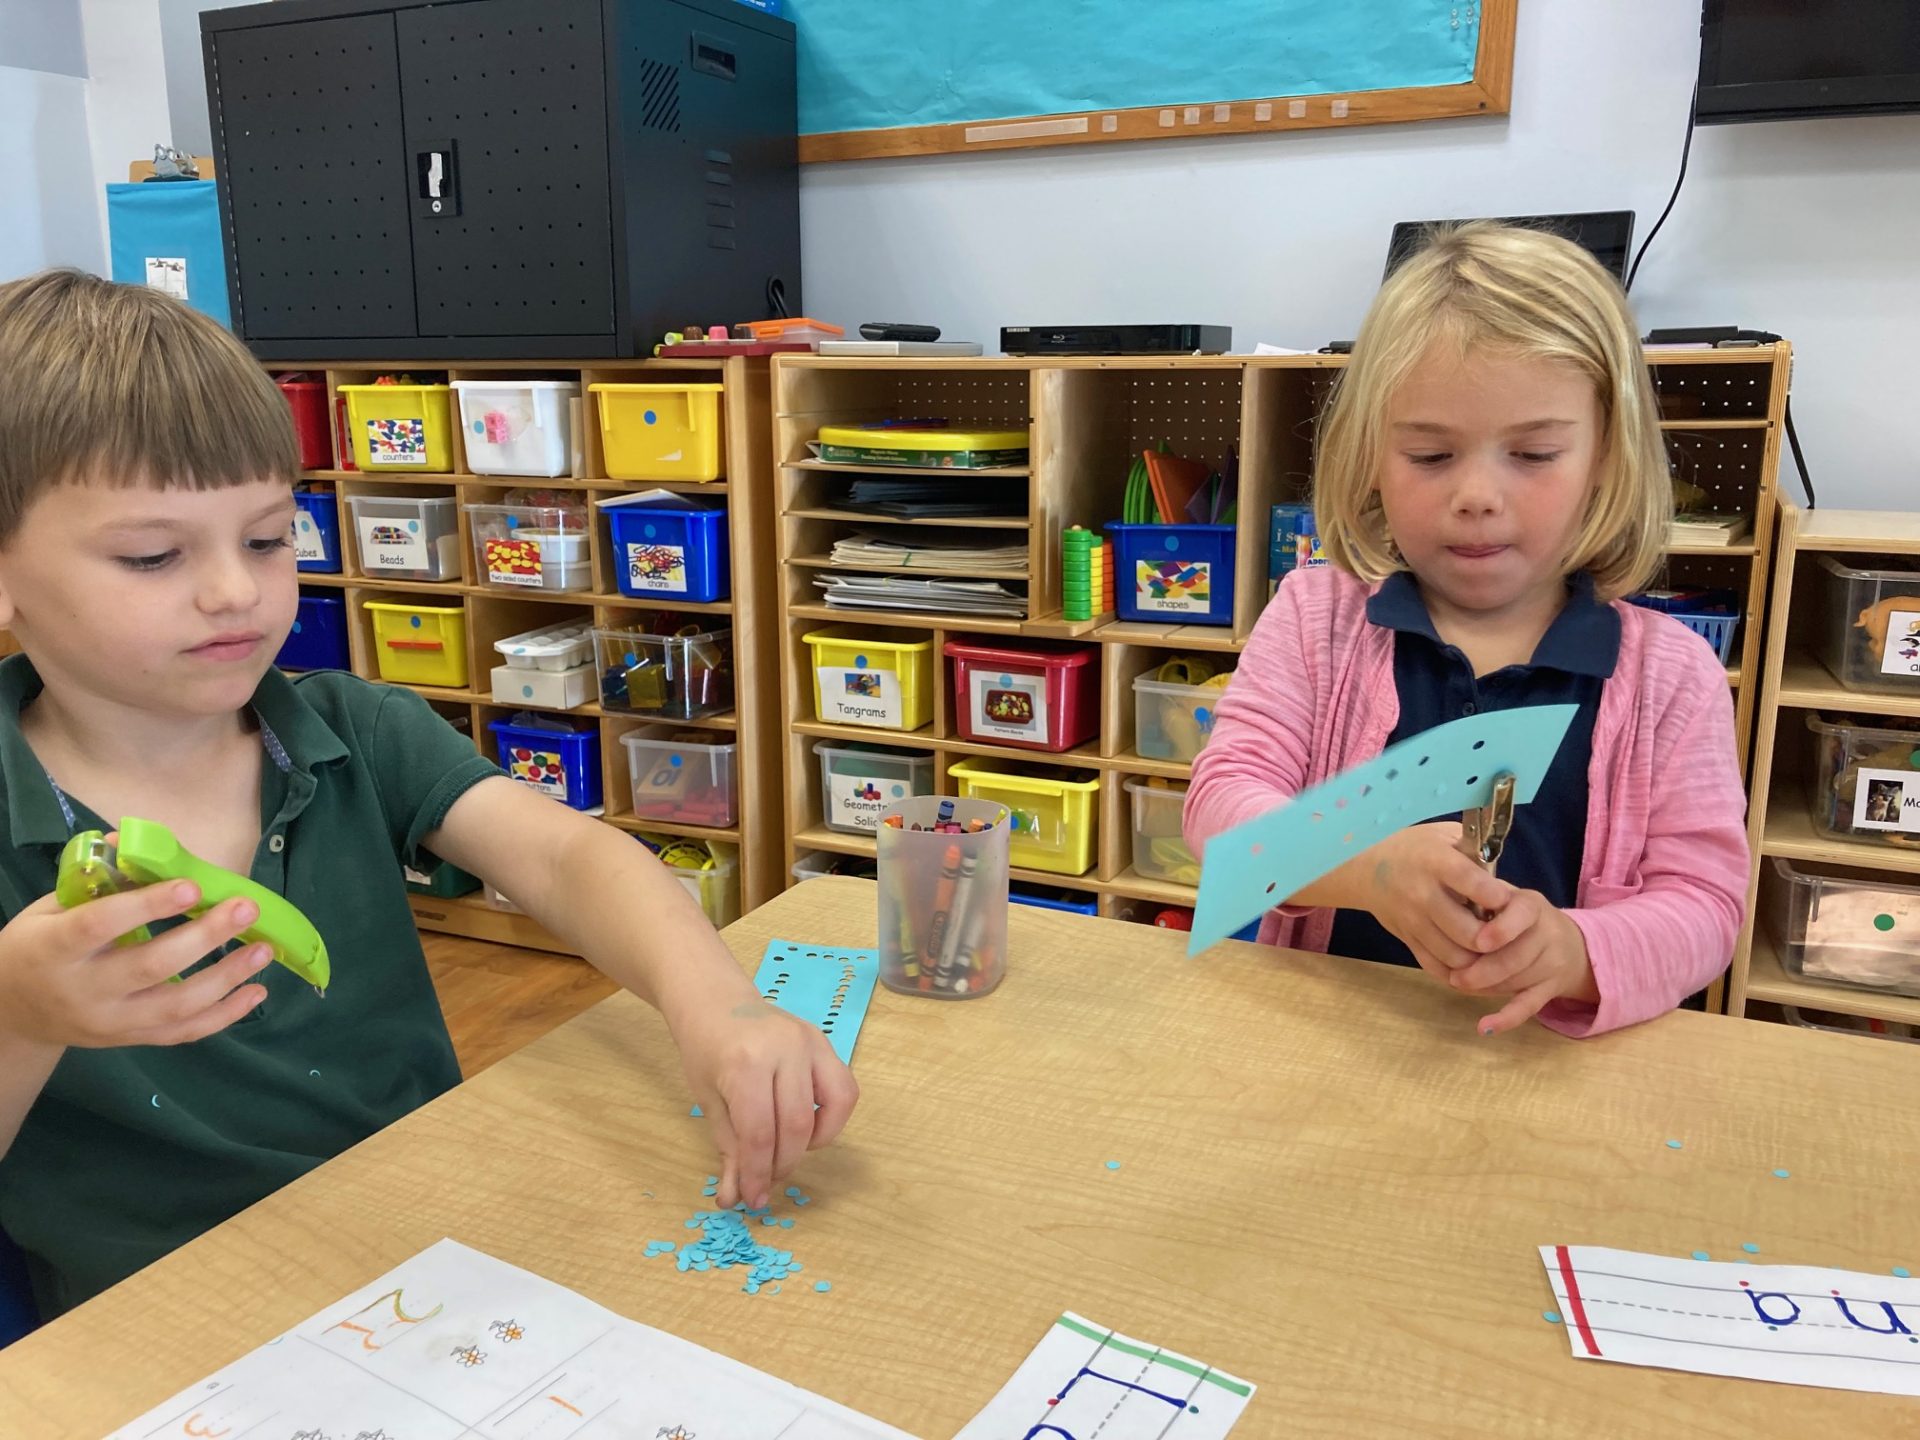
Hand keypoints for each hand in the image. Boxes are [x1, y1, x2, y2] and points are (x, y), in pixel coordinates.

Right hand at [0, 882, 270, 1049]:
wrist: (14, 1011)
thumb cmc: (39, 945)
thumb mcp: (54, 908)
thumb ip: (100, 882)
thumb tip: (144, 844)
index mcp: (55, 948)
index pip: (100, 925)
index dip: (146, 906)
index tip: (192, 886)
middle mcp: (83, 990)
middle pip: (150, 966)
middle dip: (205, 936)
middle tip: (246, 908)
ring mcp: (110, 1021)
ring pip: (175, 1005)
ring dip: (227, 977)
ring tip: (264, 949)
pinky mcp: (131, 1040)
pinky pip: (183, 1033)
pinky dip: (225, 1015)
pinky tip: (256, 991)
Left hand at [669, 999, 858, 1210]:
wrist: (715, 1002)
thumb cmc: (705, 1051)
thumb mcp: (709, 1102)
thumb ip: (729, 1150)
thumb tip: (737, 1198)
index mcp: (745, 1064)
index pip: (759, 1133)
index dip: (757, 1173)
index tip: (753, 1197)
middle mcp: (784, 1049)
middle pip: (796, 1125)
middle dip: (783, 1164)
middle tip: (768, 1180)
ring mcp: (810, 1041)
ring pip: (833, 1107)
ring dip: (812, 1142)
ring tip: (787, 1149)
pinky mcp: (825, 1042)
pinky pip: (844, 1088)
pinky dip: (832, 1117)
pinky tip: (808, 1125)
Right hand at [1360, 823, 1513, 980]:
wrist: (1365, 866)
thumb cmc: (1415, 847)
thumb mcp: (1444, 835)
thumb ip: (1475, 854)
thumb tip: (1505, 881)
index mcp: (1434, 860)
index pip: (1469, 882)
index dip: (1493, 896)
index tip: (1507, 901)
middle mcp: (1421, 894)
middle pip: (1466, 931)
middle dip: (1494, 938)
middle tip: (1505, 931)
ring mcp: (1412, 921)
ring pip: (1454, 956)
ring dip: (1480, 958)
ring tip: (1491, 947)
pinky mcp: (1406, 940)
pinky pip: (1436, 967)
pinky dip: (1458, 971)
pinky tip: (1471, 960)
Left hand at [1450, 889, 1597, 1034]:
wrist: (1571, 943)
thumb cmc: (1519, 916)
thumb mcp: (1505, 897)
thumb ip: (1479, 898)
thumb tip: (1442, 911)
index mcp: (1532, 904)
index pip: (1523, 914)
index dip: (1501, 930)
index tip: (1479, 942)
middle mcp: (1549, 932)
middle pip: (1515, 956)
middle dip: (1481, 970)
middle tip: (1454, 976)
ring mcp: (1553, 962)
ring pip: (1517, 981)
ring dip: (1485, 987)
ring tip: (1461, 984)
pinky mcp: (1551, 988)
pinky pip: (1530, 1005)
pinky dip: (1507, 1018)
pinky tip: (1485, 1027)